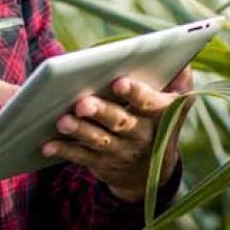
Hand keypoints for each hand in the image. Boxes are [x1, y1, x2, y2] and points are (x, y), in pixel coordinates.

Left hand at [42, 66, 192, 201]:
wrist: (151, 172)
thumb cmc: (158, 120)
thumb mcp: (177, 104)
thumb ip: (179, 81)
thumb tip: (183, 57)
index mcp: (161, 115)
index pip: (149, 102)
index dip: (135, 92)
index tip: (118, 82)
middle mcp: (142, 135)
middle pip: (120, 122)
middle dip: (101, 111)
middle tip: (82, 103)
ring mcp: (121, 151)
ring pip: (99, 140)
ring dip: (79, 131)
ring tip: (62, 121)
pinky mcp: (102, 163)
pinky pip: (82, 157)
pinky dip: (64, 150)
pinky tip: (47, 144)